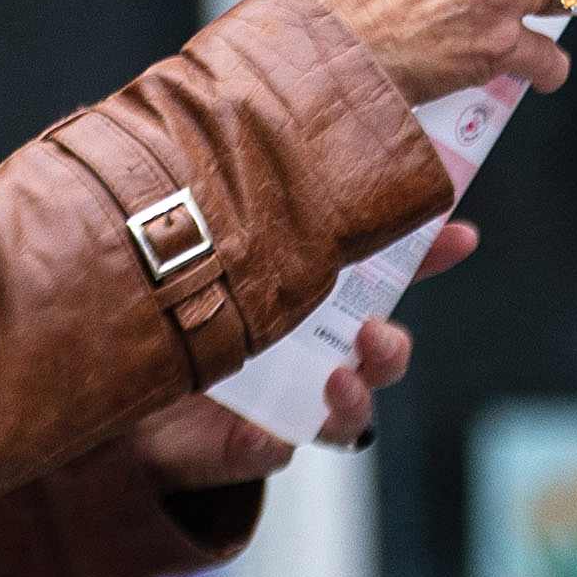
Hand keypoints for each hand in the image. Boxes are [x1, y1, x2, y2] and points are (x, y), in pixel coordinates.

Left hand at [123, 224, 471, 497]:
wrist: (114, 400)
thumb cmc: (172, 312)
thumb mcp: (200, 252)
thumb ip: (227, 206)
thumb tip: (240, 123)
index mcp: (314, 304)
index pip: (384, 280)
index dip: (428, 259)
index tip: (461, 233)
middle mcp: (312, 358)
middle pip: (382, 360)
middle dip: (392, 349)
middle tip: (373, 333)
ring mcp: (285, 407)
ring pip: (349, 416)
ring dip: (355, 400)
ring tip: (337, 380)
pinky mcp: (242, 448)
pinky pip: (267, 453)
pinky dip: (269, 446)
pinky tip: (263, 434)